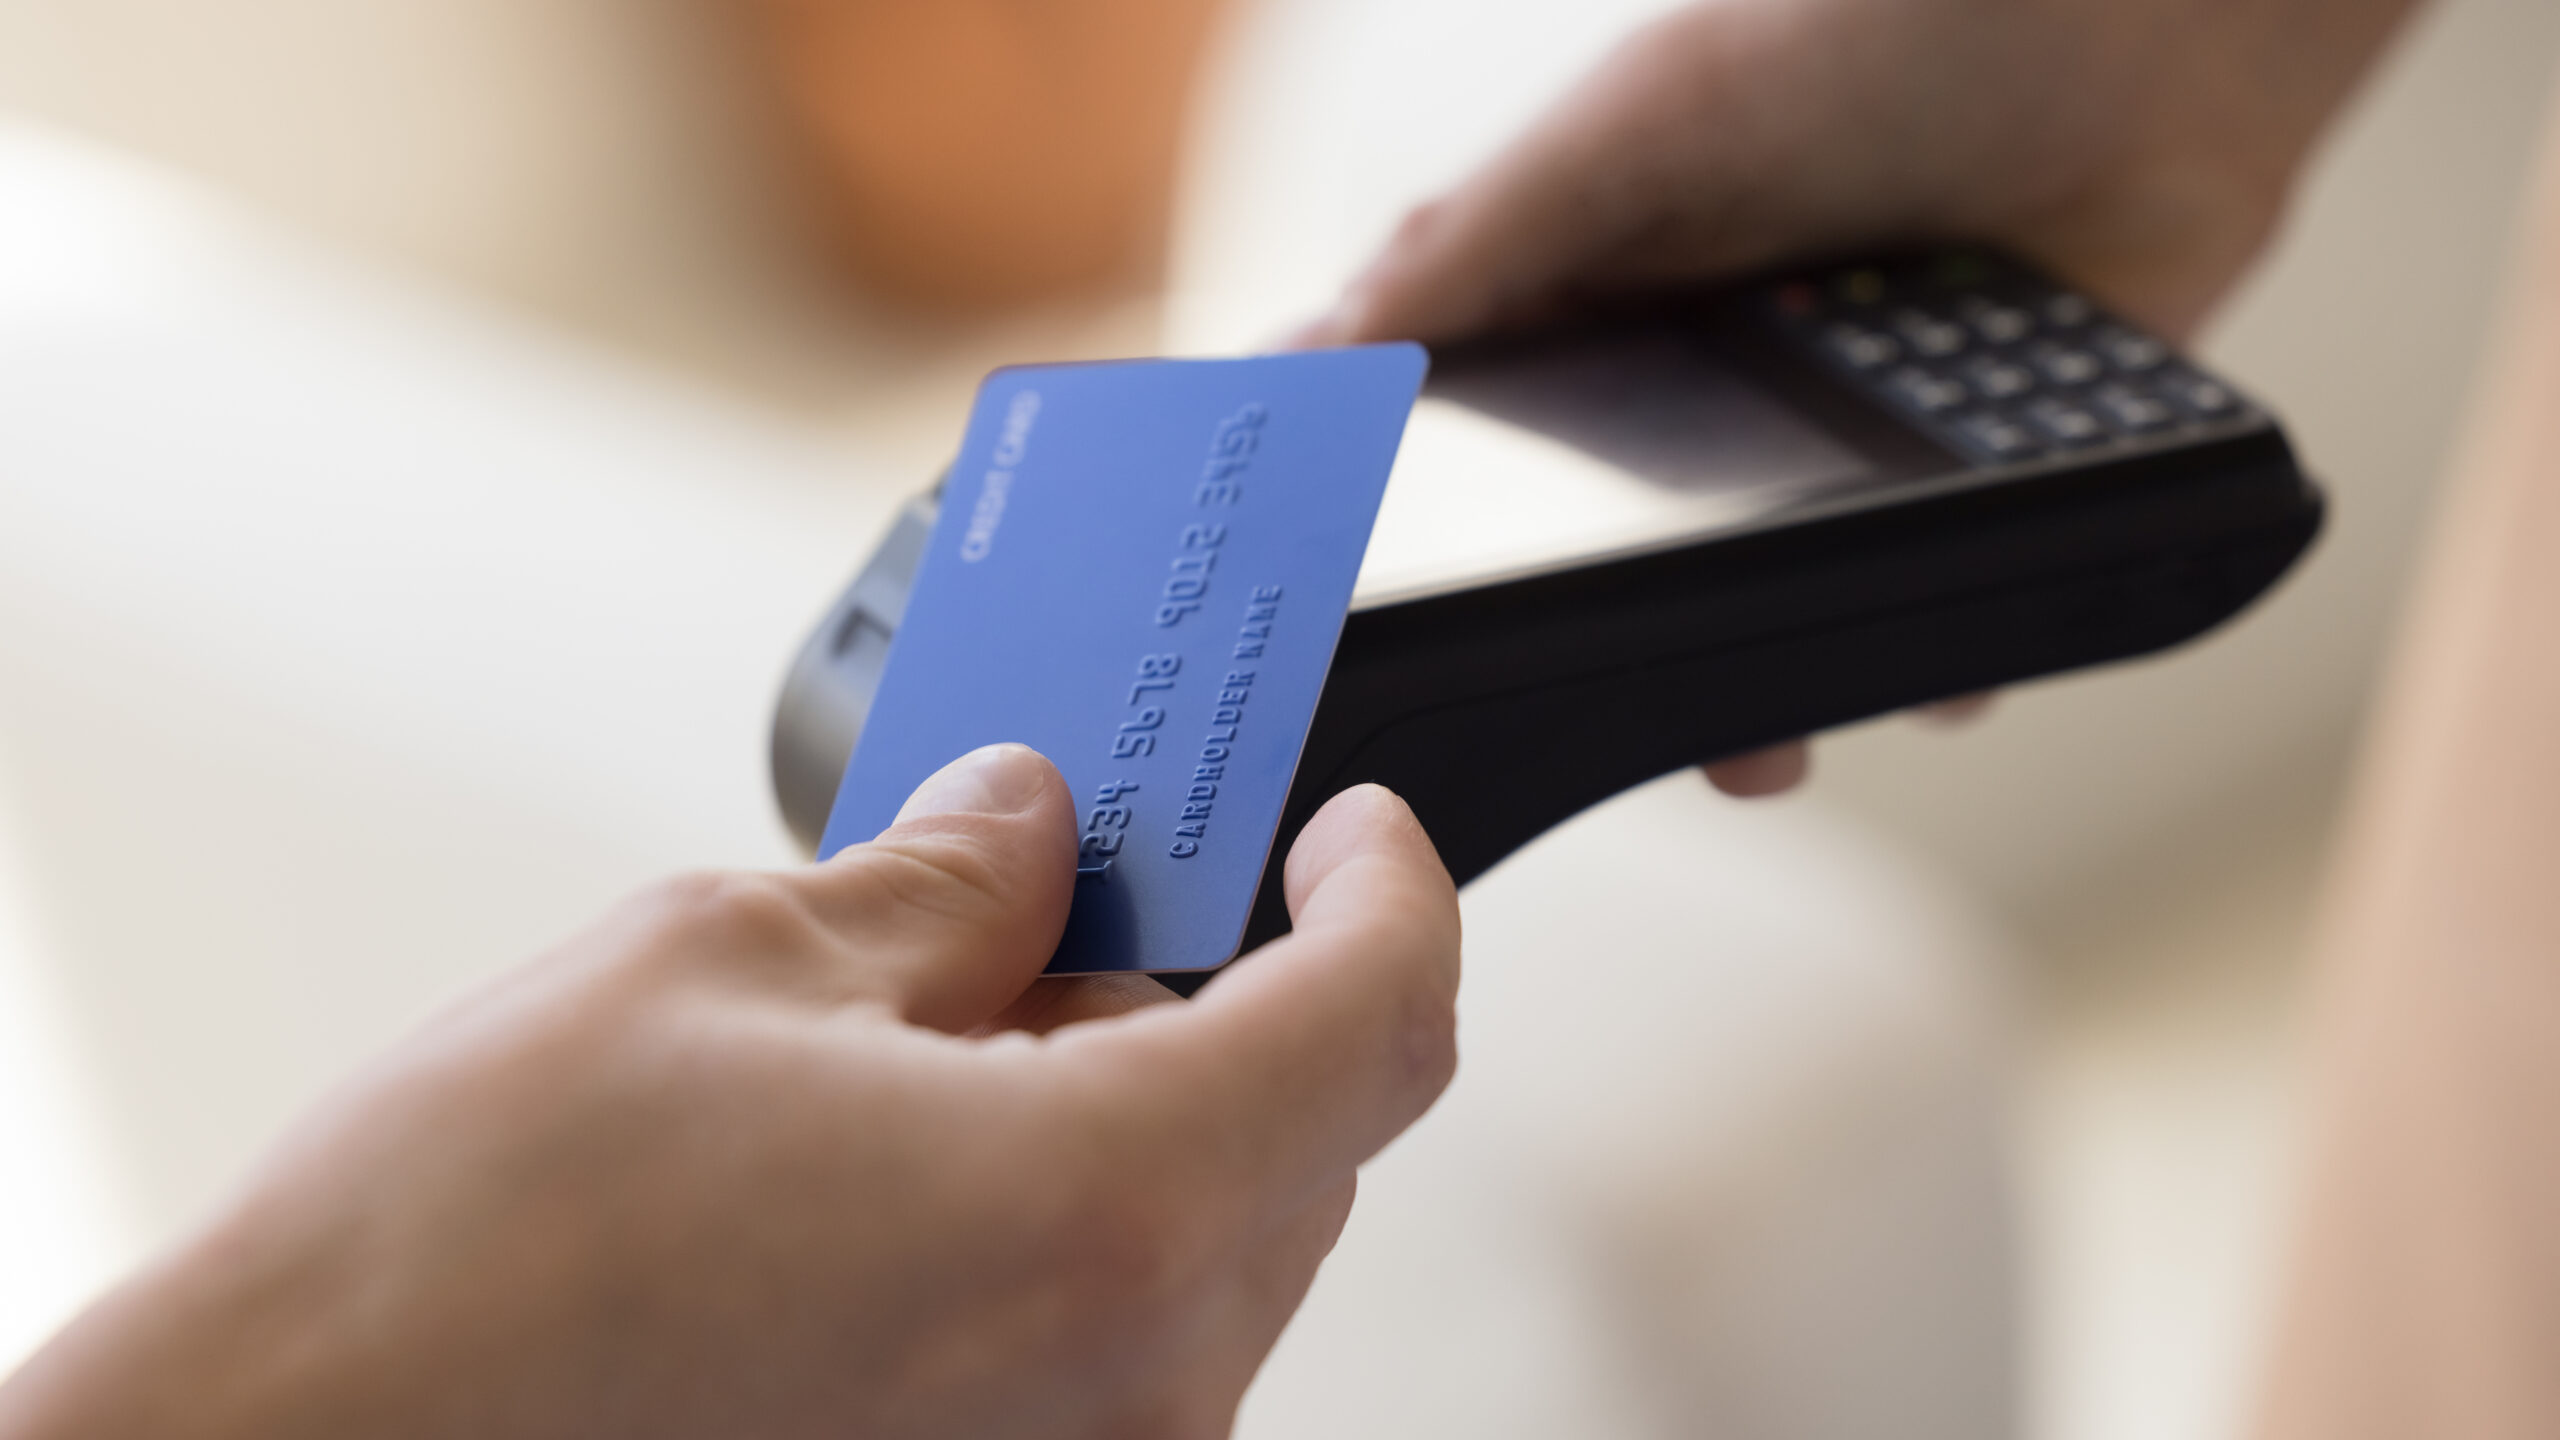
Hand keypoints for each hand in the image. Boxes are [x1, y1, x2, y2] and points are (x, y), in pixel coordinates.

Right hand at [0, 745, 1460, 1439]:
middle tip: (1060, 905)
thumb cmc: (464, 1266)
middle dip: (1207, 996)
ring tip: (918, 1051)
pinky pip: (1113, 1342)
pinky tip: (899, 1181)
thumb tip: (1028, 825)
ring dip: (1120, 1116)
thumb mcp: (723, 964)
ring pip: (1204, 1242)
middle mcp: (1131, 1388)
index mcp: (1102, 1213)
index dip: (1386, 894)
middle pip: (1298, 1137)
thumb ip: (939, 887)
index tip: (1350, 834)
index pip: (1378, 1023)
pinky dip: (1061, 1231)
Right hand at [1301, 0, 2411, 794]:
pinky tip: (1930, 674)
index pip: (1466, 445)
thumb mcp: (1641, 121)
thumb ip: (1482, 237)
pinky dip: (1927, 658)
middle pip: (1606, 568)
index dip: (1412, 542)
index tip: (1364, 640)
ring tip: (1761, 747)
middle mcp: (1693, 390)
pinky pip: (1923, 609)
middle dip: (1594, 662)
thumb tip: (1312, 356)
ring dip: (1755, 700)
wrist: (2150, 25)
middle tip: (1576, 735)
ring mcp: (1827, 442)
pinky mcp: (1962, 481)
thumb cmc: (1874, 31)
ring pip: (1756, 616)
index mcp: (1589, 299)